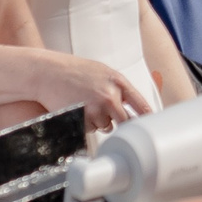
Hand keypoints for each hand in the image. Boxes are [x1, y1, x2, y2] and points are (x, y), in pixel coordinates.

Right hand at [6, 49, 153, 134]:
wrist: (48, 73)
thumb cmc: (75, 72)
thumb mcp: (103, 73)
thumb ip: (118, 88)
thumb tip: (134, 106)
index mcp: (119, 83)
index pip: (142, 106)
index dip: (148, 119)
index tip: (153, 128)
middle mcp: (110, 97)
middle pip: (126, 122)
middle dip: (120, 121)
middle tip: (107, 113)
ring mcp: (96, 110)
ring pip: (106, 127)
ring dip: (100, 121)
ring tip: (86, 105)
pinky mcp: (82, 121)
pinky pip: (91, 130)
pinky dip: (86, 124)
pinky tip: (79, 110)